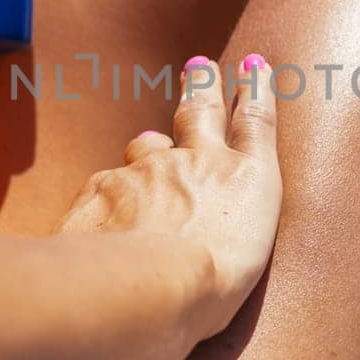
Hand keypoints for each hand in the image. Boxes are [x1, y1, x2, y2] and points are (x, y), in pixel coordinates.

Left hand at [56, 54, 281, 335]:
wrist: (151, 287)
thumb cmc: (210, 294)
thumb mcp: (238, 267)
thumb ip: (221, 237)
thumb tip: (191, 233)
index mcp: (246, 181)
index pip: (256, 124)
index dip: (256, 91)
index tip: (255, 66)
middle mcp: (199, 162)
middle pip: (201, 110)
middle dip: (203, 85)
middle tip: (200, 65)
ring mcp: (148, 169)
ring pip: (147, 147)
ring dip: (151, 146)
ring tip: (150, 146)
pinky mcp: (104, 186)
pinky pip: (107, 186)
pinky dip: (109, 197)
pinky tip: (104, 218)